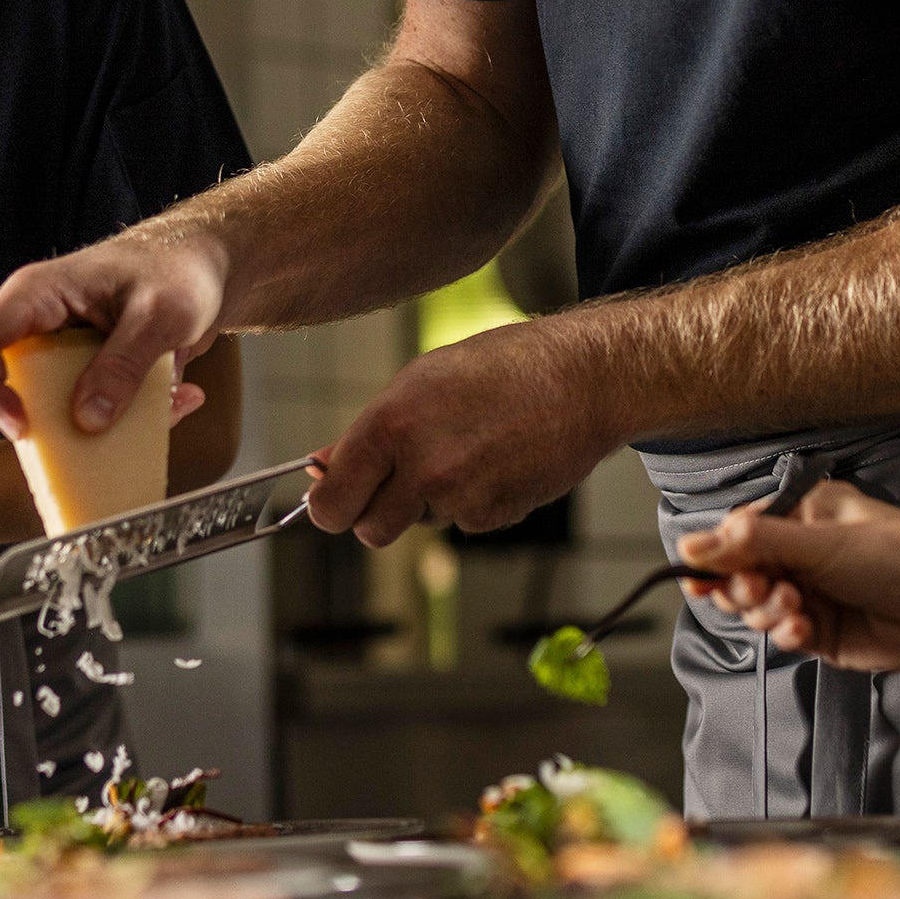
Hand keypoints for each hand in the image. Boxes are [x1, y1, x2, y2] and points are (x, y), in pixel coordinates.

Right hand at [0, 225, 228, 441]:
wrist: (210, 264)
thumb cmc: (181, 268)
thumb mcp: (160, 315)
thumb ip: (123, 365)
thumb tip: (87, 420)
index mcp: (38, 294)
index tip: (21, 427)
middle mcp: (42, 323)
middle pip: (9, 384)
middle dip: (51, 420)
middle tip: (96, 436)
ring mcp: (65, 350)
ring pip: (56, 405)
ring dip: (107, 421)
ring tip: (164, 401)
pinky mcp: (90, 371)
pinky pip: (94, 408)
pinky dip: (135, 416)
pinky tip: (180, 394)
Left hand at [307, 319, 616, 544]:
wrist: (579, 379)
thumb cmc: (498, 368)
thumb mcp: (419, 382)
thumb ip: (368, 433)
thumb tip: (320, 468)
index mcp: (390, 424)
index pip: (331, 503)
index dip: (328, 507)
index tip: (335, 501)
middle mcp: (421, 466)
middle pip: (368, 530)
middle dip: (374, 515)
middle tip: (395, 484)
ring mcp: (459, 497)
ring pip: (418, 524)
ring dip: (427, 504)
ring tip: (462, 452)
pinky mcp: (493, 516)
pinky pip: (462, 522)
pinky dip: (471, 502)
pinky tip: (495, 461)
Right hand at [676, 483, 899, 672]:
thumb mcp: (823, 543)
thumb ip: (755, 544)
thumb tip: (691, 545)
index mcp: (803, 513)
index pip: (739, 531)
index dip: (720, 554)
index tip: (706, 574)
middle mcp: (803, 551)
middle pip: (739, 571)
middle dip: (742, 586)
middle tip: (758, 591)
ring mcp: (810, 592)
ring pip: (756, 606)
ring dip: (767, 611)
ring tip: (794, 610)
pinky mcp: (819, 631)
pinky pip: (781, 632)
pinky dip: (786, 632)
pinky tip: (805, 629)